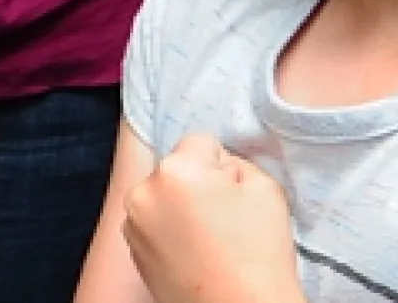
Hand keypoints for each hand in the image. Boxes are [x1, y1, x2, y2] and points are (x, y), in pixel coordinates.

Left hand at [122, 134, 304, 302]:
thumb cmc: (257, 254)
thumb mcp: (265, 186)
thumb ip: (238, 161)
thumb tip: (218, 167)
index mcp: (175, 170)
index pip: (202, 143)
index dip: (224, 166)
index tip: (234, 195)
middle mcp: (143, 192)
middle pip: (177, 168)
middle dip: (198, 184)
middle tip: (224, 218)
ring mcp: (133, 224)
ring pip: (163, 195)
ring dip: (180, 206)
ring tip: (209, 239)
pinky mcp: (133, 250)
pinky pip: (154, 222)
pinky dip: (170, 230)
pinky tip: (194, 252)